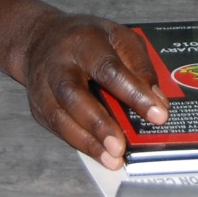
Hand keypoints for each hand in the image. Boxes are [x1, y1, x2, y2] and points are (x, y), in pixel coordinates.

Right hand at [19, 11, 168, 169]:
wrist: (41, 39)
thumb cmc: (88, 40)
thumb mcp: (120, 38)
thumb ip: (140, 66)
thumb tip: (158, 101)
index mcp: (85, 41)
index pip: (110, 68)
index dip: (134, 92)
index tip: (158, 114)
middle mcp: (60, 63)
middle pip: (74, 94)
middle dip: (99, 122)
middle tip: (121, 146)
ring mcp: (44, 86)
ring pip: (61, 116)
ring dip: (88, 140)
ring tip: (113, 158)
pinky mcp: (39, 106)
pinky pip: (58, 128)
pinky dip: (80, 143)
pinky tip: (100, 154)